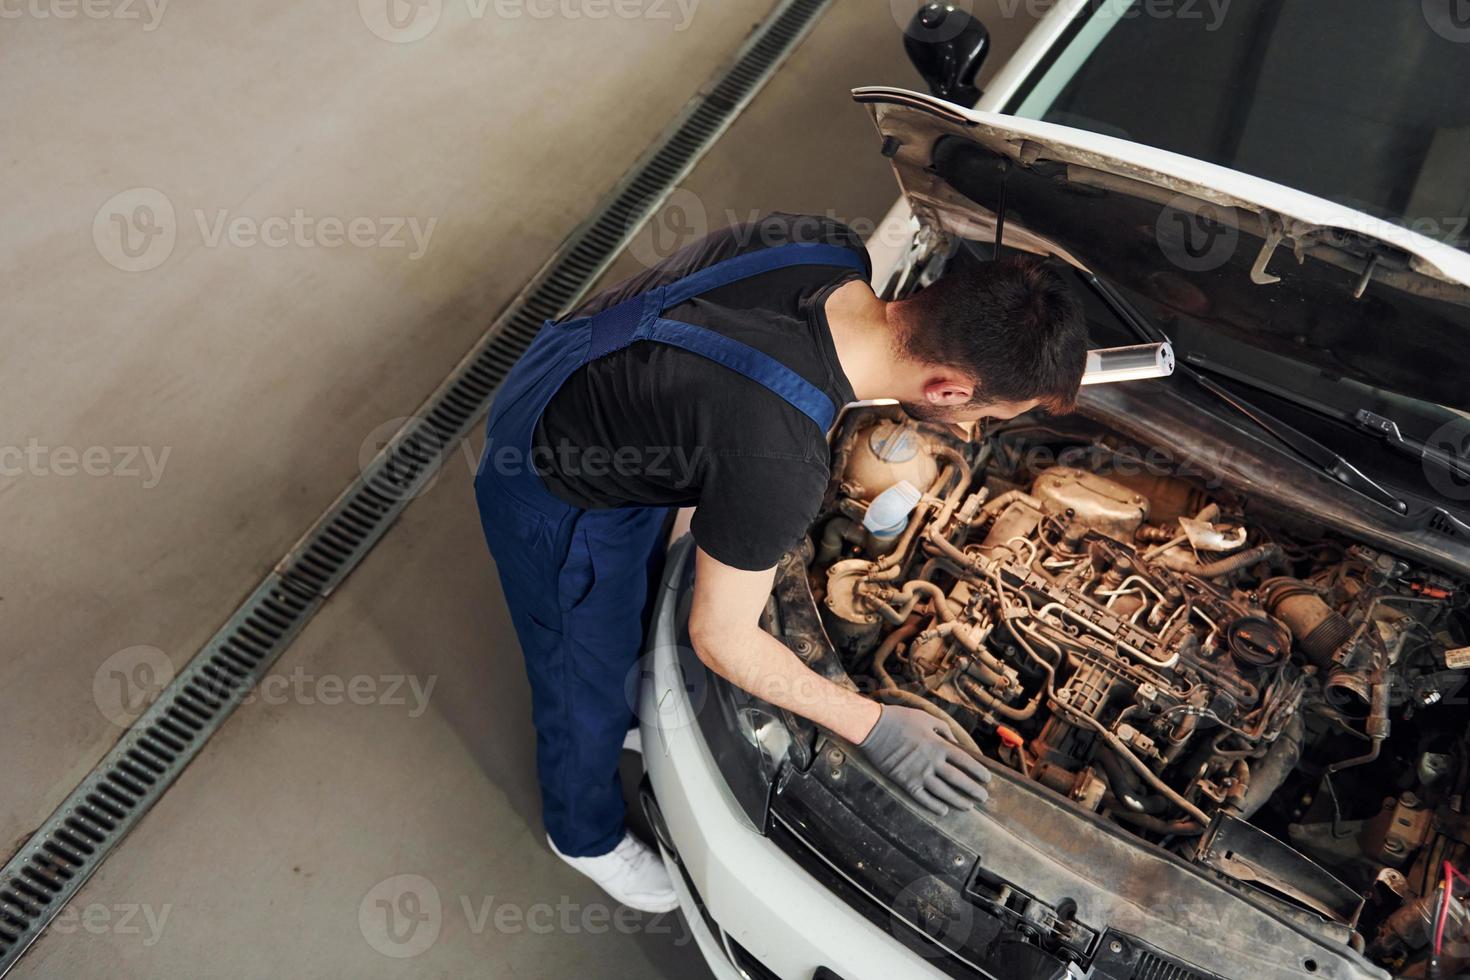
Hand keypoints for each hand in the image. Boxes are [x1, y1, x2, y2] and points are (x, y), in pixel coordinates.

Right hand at [855, 705, 990, 815]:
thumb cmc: (899, 719)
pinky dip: (934, 806)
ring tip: (968, 806)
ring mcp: (919, 774)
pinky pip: (923, 798)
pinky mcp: (906, 782)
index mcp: (938, 745)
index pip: (965, 761)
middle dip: (973, 790)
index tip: (986, 779)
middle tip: (983, 798)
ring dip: (958, 801)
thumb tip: (956, 742)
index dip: (978, 771)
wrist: (873, 728)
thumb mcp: (925, 717)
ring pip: (943, 792)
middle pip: (958, 780)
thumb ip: (943, 729)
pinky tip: (943, 810)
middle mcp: (932, 762)